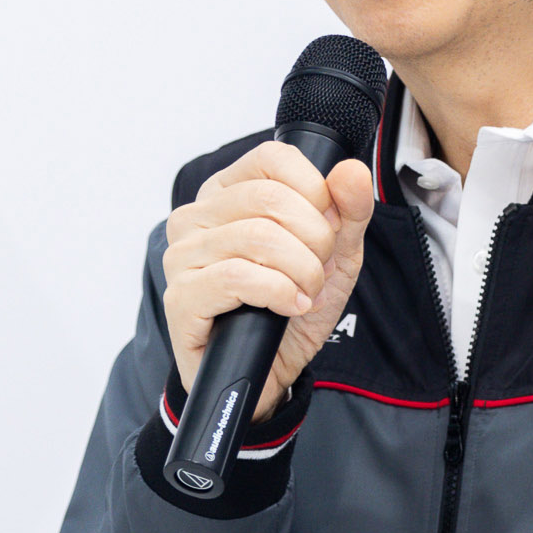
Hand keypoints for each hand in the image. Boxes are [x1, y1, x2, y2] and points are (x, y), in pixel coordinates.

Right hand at [162, 142, 379, 420]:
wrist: (271, 372)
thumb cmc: (291, 307)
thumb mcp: (334, 256)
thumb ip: (348, 211)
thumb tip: (351, 172)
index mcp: (227, 193)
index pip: (272, 160)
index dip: (315, 192)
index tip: (327, 230)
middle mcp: (196, 217)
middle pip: (269, 199)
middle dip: (314, 239)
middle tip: (318, 270)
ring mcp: (183, 256)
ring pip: (257, 237)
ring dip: (301, 271)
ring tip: (305, 293)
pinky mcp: (181, 296)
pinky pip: (236, 277)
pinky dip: (278, 293)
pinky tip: (289, 307)